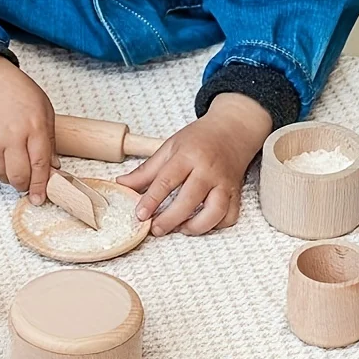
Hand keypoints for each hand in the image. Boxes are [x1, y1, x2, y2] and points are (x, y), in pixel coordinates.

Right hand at [0, 55, 56, 203]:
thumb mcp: (43, 110)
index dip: (41, 185)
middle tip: (27, 183)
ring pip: (2, 175)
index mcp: (34, 127)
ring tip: (13, 161)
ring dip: (9, 176)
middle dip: (25, 185)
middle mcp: (12, 137)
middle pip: (19, 177)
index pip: (40, 166)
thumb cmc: (16, 90)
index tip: (40, 198)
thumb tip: (52, 167)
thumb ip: (50, 140)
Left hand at [117, 93, 272, 235]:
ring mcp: (224, 183)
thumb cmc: (199, 139)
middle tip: (156, 229)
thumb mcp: (169, 147)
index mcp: (188, 156)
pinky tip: (200, 224)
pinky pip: (230, 217)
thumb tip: (122, 184)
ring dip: (195, 226)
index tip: (140, 214)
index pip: (167, 180)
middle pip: (190, 200)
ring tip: (179, 229)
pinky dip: (216, 226)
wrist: (232, 130)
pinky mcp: (236, 193)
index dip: (151, 200)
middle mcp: (208, 170)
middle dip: (170, 219)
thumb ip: (146, 170)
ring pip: (215, 212)